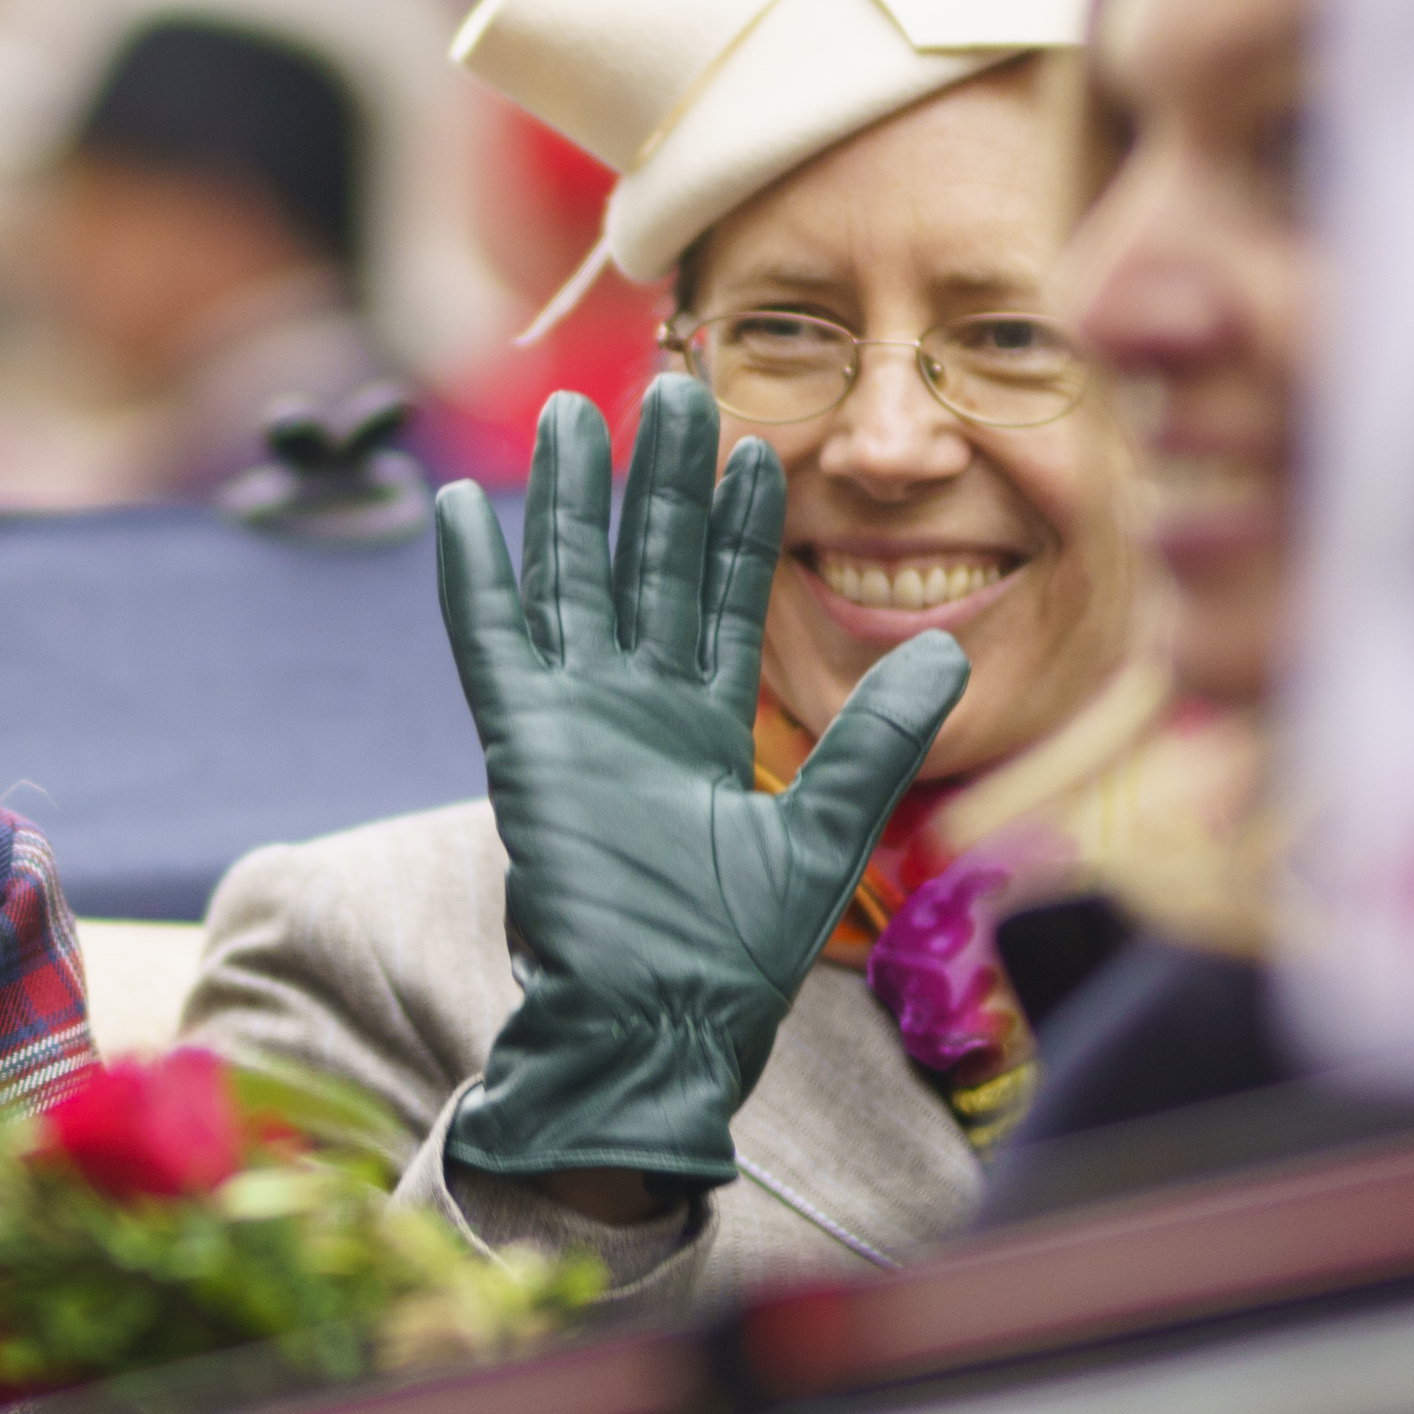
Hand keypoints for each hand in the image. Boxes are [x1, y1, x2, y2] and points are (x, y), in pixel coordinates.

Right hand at [433, 377, 968, 1190]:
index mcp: (708, 731)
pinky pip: (492, 643)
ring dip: (571, 500)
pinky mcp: (523, 744)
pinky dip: (476, 577)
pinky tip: (463, 509)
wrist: (657, 1027)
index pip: (727, 602)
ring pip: (573, 582)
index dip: (741, 527)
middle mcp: (639, 712)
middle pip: (650, 569)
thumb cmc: (735, 959)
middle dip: (661, 481)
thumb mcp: (828, 836)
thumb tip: (950, 654)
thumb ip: (876, 740)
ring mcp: (576, 721)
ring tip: (573, 414)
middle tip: (672, 386)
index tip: (758, 447)